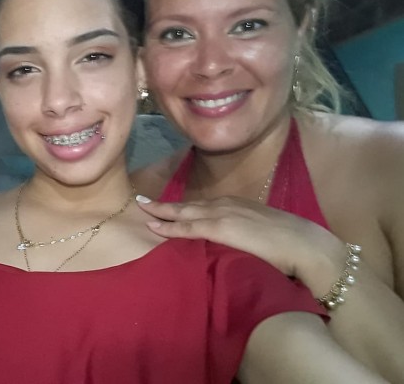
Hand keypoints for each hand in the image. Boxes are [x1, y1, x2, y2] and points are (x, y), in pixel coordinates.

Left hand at [135, 195, 344, 282]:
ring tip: (142, 209)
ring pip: (184, 213)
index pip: (201, 206)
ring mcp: (222, 215)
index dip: (180, 207)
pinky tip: (154, 227)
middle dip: (162, 204)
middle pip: (187, 206)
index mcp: (236, 205)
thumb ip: (244, 234)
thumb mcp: (261, 233)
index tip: (161, 205)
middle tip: (140, 201)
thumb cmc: (290, 244)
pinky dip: (169, 227)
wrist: (307, 246)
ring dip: (161, 212)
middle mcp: (226, 205)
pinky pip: (188, 228)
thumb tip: (235, 242)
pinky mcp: (221, 229)